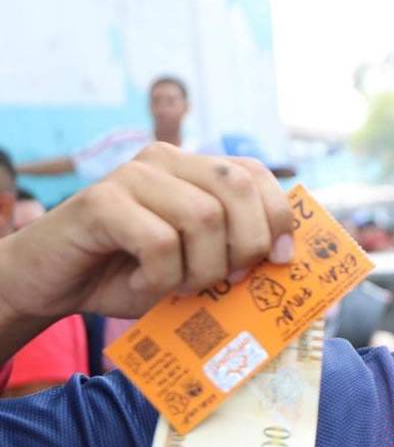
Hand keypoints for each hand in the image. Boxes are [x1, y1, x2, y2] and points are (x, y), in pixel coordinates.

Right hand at [0, 143, 293, 321]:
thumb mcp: (195, 264)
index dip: (277, 217)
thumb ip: (236, 252)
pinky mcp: (101, 201)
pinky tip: (143, 283)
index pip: (255, 173)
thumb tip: (286, 259)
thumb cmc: (131, 273)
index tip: (279, 260)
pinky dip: (161, 278)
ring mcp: (132, 175)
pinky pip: (160, 242)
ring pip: (203, 217)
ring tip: (179, 286)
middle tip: (226, 280)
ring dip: (202, 269)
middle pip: (236, 189)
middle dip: (246, 245)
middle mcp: (165, 159)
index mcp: (193, 168)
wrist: (55, 283)